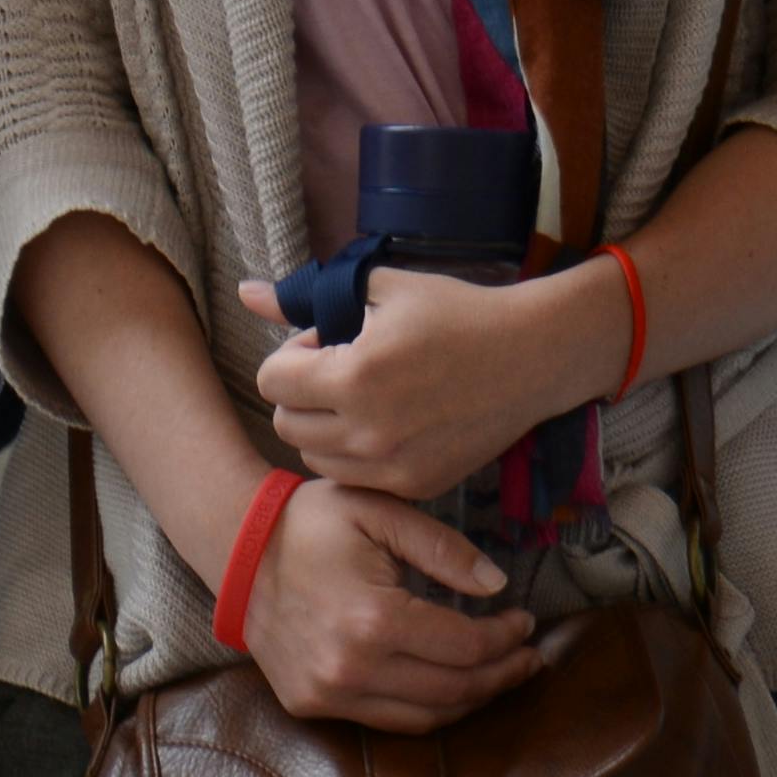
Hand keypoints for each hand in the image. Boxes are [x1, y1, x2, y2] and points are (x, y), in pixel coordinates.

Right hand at [239, 475, 549, 732]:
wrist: (238, 551)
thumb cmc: (312, 522)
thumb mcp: (381, 510)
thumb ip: (444, 548)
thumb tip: (496, 586)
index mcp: (374, 620)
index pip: (465, 648)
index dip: (506, 639)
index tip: (526, 621)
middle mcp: (351, 669)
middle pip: (453, 691)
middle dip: (501, 676)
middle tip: (529, 656)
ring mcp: (328, 694)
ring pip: (424, 718)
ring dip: (471, 701)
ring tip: (500, 675)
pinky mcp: (311, 706)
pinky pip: (386, 721)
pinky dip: (427, 710)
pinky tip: (450, 687)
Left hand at [245, 262, 613, 503]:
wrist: (531, 358)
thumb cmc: (456, 313)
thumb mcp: (381, 290)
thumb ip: (308, 297)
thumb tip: (245, 293)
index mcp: (354, 375)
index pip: (271, 380)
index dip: (293, 354)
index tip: (327, 341)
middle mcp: (366, 430)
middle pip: (284, 423)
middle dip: (300, 393)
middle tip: (342, 369)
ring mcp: (391, 466)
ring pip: (313, 456)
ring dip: (321, 427)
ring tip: (362, 397)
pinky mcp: (415, 486)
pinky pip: (353, 478)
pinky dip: (354, 454)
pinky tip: (385, 423)